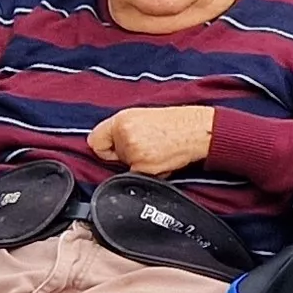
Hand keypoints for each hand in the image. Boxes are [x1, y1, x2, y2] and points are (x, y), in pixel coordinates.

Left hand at [88, 105, 217, 174]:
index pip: (95, 141)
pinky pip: (138, 176)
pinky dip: (148, 172)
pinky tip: (160, 160)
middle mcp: (125, 136)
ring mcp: (135, 153)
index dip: (105, 146)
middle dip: (124, 154)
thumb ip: (120, 129)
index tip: (114, 147)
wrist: (197, 131)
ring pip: (125, 167)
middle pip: (111, 157)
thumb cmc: (174, 123)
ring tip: (155, 151)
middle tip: (146, 144)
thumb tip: (104, 146)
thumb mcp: (141, 116)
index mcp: (121, 120)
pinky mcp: (145, 169)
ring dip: (138, 163)